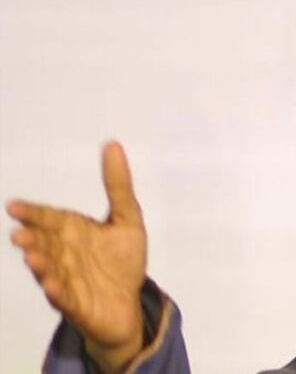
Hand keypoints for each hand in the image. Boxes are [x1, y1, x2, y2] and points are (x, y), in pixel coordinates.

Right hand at [7, 141, 147, 372]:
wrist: (128, 304)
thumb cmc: (121, 260)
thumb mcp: (127, 219)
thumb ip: (118, 185)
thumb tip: (112, 144)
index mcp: (72, 232)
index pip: (49, 219)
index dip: (32, 214)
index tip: (13, 206)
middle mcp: (63, 254)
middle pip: (44, 244)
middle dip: (31, 239)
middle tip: (19, 234)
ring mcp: (66, 280)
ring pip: (48, 270)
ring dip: (40, 264)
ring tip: (31, 256)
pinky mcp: (75, 304)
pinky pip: (64, 298)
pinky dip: (57, 292)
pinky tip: (52, 285)